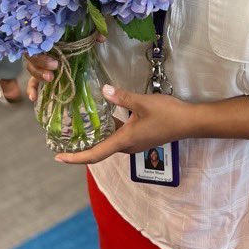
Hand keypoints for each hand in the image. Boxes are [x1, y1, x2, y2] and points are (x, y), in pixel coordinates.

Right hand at [24, 39, 104, 102]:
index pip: (38, 45)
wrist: (73, 38)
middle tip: (55, 67)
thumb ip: (91, 35)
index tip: (56, 61)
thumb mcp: (83, 36)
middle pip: (33, 57)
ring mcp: (40, 62)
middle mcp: (41, 50)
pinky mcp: (40, 73)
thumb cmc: (75, 37)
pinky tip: (33, 98)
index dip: (44, 55)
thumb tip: (102, 38)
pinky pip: (31, 81)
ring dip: (39, 75)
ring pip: (32, 68)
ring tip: (50, 79)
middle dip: (43, 64)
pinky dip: (31, 89)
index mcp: (49, 39)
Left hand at [52, 84, 196, 165]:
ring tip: (80, 127)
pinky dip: (109, 130)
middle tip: (65, 138)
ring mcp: (135, 143)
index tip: (59, 157)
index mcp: (124, 141)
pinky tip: (106, 116)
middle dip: (82, 147)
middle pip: (99, 150)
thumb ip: (122, 97)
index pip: (95, 154)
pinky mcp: (141, 137)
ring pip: (109, 142)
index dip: (76, 158)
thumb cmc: (167, 114)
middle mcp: (127, 146)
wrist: (190, 122)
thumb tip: (103, 90)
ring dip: (96, 137)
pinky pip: (119, 137)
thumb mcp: (142, 103)